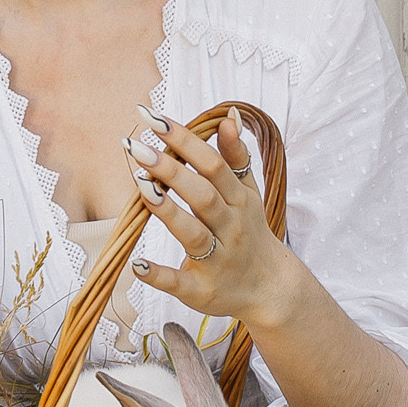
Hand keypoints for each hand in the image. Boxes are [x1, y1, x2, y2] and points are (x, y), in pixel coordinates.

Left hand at [124, 109, 301, 332]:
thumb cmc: (250, 233)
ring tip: (140, 185)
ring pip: (192, 234)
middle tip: (136, 146)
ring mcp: (216, 261)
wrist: (271, 290)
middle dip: (170, 170)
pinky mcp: (201, 291)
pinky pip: (179, 283)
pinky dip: (159, 275)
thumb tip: (229, 115)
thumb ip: (236, 156)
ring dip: (167, 211)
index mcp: (239, 201)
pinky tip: (138, 264)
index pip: (212, 165)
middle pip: (202, 195)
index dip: (184, 140)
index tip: (152, 118)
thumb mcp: (249, 193)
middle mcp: (230, 228)